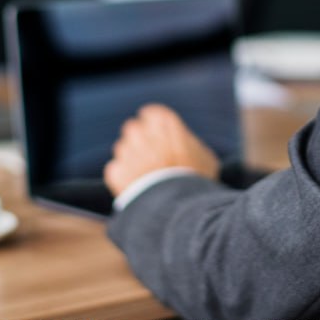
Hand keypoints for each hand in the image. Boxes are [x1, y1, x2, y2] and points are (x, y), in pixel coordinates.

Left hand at [104, 104, 220, 196]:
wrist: (178, 206)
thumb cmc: (196, 179)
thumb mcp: (204, 156)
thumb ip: (188, 143)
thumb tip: (185, 146)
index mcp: (163, 121)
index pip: (151, 114)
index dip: (155, 127)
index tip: (160, 138)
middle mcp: (141, 131)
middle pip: (134, 129)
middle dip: (140, 141)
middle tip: (153, 158)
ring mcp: (126, 151)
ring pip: (123, 149)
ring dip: (131, 159)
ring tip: (146, 177)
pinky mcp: (115, 172)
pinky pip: (116, 170)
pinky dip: (123, 178)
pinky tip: (137, 189)